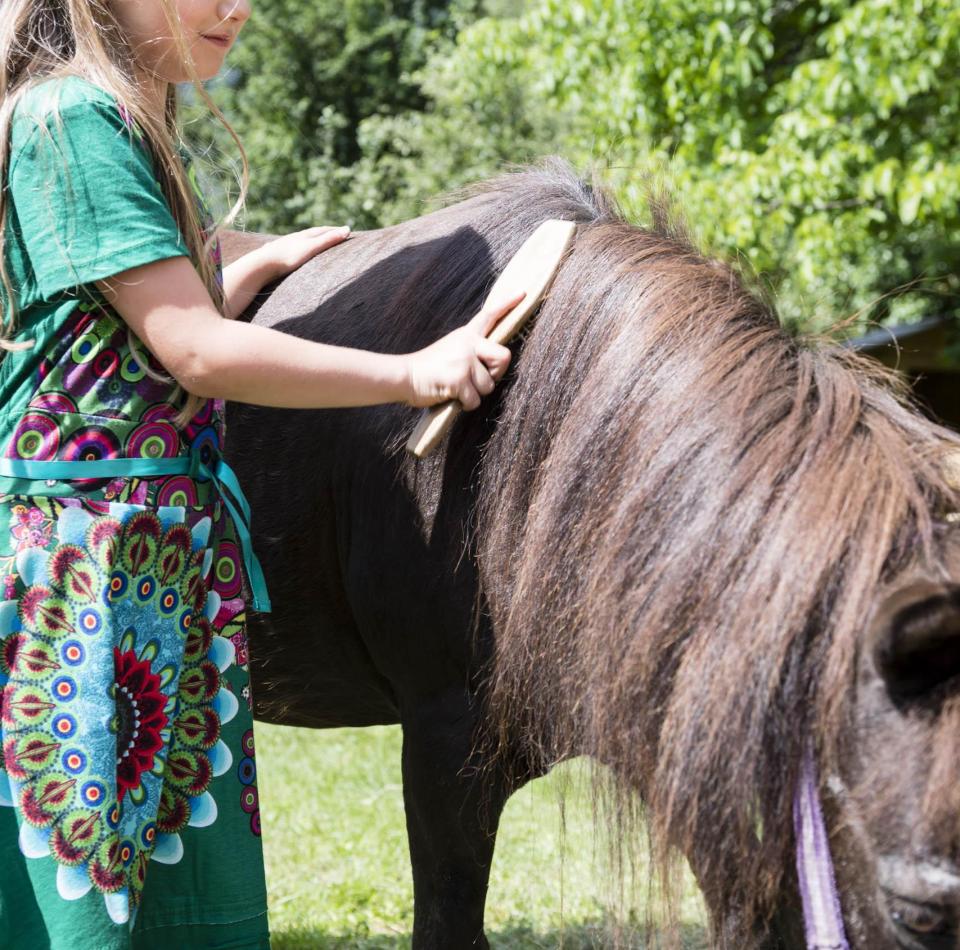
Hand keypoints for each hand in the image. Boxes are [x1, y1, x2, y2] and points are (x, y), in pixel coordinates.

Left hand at [259, 225, 350, 279]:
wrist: (262, 265)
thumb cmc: (288, 257)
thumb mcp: (312, 248)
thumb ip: (328, 240)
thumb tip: (348, 229)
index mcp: (304, 235)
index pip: (323, 230)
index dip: (335, 230)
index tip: (346, 231)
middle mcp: (294, 238)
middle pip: (312, 234)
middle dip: (324, 234)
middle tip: (333, 234)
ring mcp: (284, 245)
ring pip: (300, 241)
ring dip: (309, 240)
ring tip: (314, 243)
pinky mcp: (276, 255)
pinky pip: (289, 249)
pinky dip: (296, 249)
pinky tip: (291, 251)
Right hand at [403, 291, 525, 409]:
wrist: (403, 376)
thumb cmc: (428, 369)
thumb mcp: (450, 350)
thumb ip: (471, 352)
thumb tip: (494, 367)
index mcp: (466, 335)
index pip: (489, 314)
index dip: (508, 304)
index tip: (523, 294)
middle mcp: (467, 344)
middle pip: (504, 356)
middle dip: (496, 374)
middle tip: (480, 379)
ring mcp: (463, 361)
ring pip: (488, 386)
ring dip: (475, 394)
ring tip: (456, 388)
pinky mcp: (459, 379)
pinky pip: (475, 400)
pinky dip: (465, 404)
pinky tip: (451, 397)